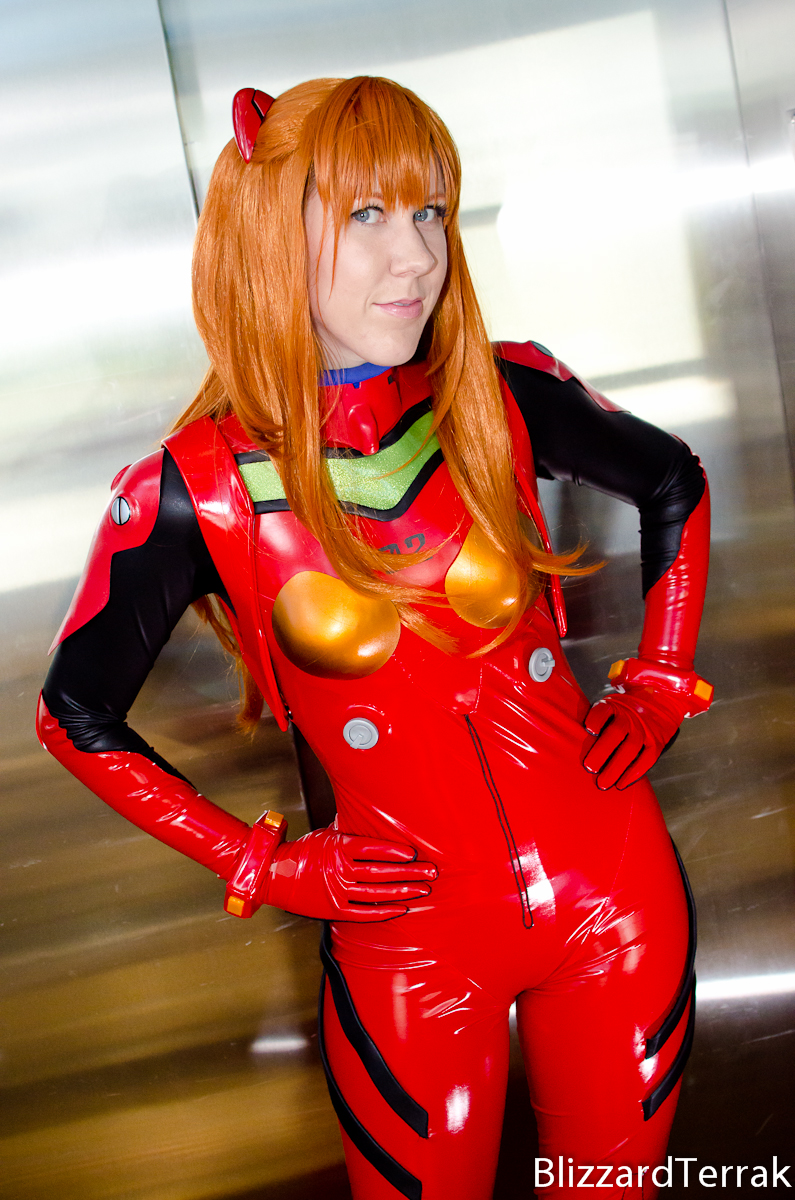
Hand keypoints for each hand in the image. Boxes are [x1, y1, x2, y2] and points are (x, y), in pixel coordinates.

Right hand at [262, 827, 436, 920]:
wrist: (276, 876)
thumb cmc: (305, 851)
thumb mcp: (327, 834)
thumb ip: (349, 827)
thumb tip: (369, 810)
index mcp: (339, 848)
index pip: (372, 849)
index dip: (394, 852)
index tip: (413, 854)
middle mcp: (341, 870)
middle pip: (381, 872)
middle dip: (410, 872)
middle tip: (431, 872)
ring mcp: (338, 891)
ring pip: (377, 892)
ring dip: (403, 891)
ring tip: (424, 889)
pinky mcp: (335, 909)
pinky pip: (365, 912)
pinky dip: (385, 911)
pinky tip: (402, 908)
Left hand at [583, 689, 683, 790]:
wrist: (659, 702)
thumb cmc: (621, 711)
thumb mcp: (608, 705)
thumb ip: (592, 716)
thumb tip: (569, 727)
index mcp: (613, 706)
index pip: (603, 710)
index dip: (596, 719)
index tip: (588, 730)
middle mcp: (629, 716)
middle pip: (616, 732)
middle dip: (602, 751)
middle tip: (589, 767)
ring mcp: (644, 730)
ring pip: (631, 749)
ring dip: (616, 768)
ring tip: (602, 783)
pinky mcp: (656, 743)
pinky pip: (647, 759)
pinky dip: (634, 773)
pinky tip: (621, 785)